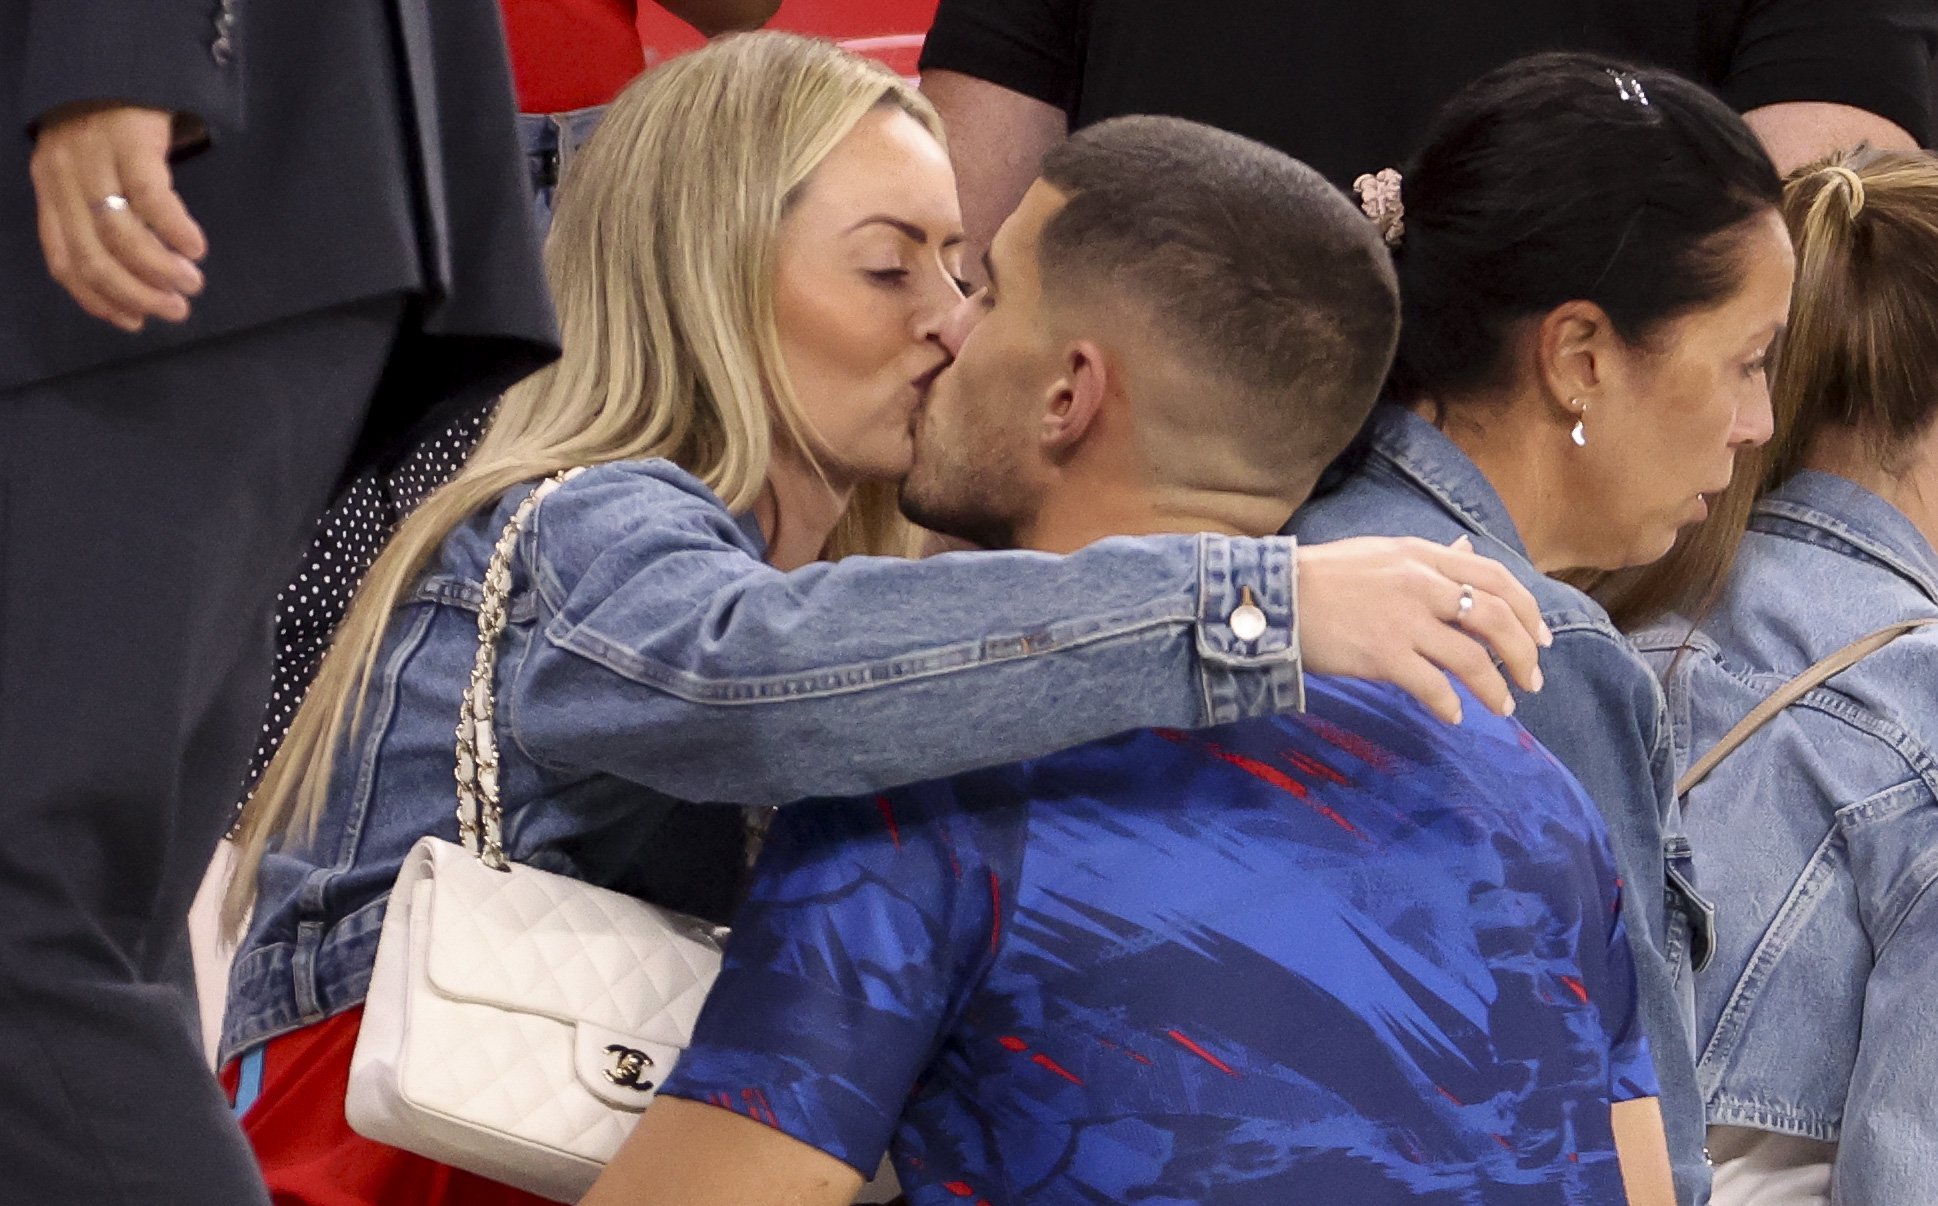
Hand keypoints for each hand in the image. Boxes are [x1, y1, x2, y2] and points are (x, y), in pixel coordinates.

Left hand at [29, 102, 207, 331]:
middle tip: (175, 310)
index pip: (64, 261)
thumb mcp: (83, 174)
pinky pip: (152, 198)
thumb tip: (131, 283)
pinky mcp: (131, 140)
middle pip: (94, 256)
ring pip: (121, 234)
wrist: (116, 64)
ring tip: (191, 283)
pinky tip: (196, 247)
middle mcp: (63, 177)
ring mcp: (95, 158)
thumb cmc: (105, 128)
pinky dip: (175, 231)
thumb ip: (91, 217)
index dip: (98, 300)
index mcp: (49, 191)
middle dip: (136, 293)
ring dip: (160, 269)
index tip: (136, 323)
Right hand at [1296, 535, 1550, 724]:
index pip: (1496, 577)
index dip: (1529, 610)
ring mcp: (1403, 620)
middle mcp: (1421, 584)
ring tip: (1503, 708)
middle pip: (1496, 618)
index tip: (1542, 638)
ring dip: (1495, 688)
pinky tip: (1453, 717)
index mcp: (1423, 556)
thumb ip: (1430, 557)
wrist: (1275, 597)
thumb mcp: (1383, 553)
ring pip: (1472, 658)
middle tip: (1532, 681)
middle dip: (1524, 654)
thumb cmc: (1325, 577)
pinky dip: (1450, 705)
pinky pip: (1432, 685)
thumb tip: (1467, 551)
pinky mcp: (1382, 653)